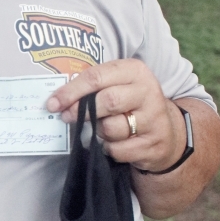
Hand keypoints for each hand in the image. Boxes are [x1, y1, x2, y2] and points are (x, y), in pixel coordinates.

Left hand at [45, 60, 186, 172]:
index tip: (53, 103)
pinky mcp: (153, 144)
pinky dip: (109, 149)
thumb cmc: (130, 105)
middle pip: (106, 101)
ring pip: (111, 128)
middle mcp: (148, 92)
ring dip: (99, 132)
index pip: (96, 77)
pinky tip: (116, 142)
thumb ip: (92, 88)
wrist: (167, 132)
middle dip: (81, 111)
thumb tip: (57, 101)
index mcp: (135, 71)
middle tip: (66, 116)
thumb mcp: (116, 86)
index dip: (71, 91)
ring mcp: (154, 119)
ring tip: (104, 128)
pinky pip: (117, 149)